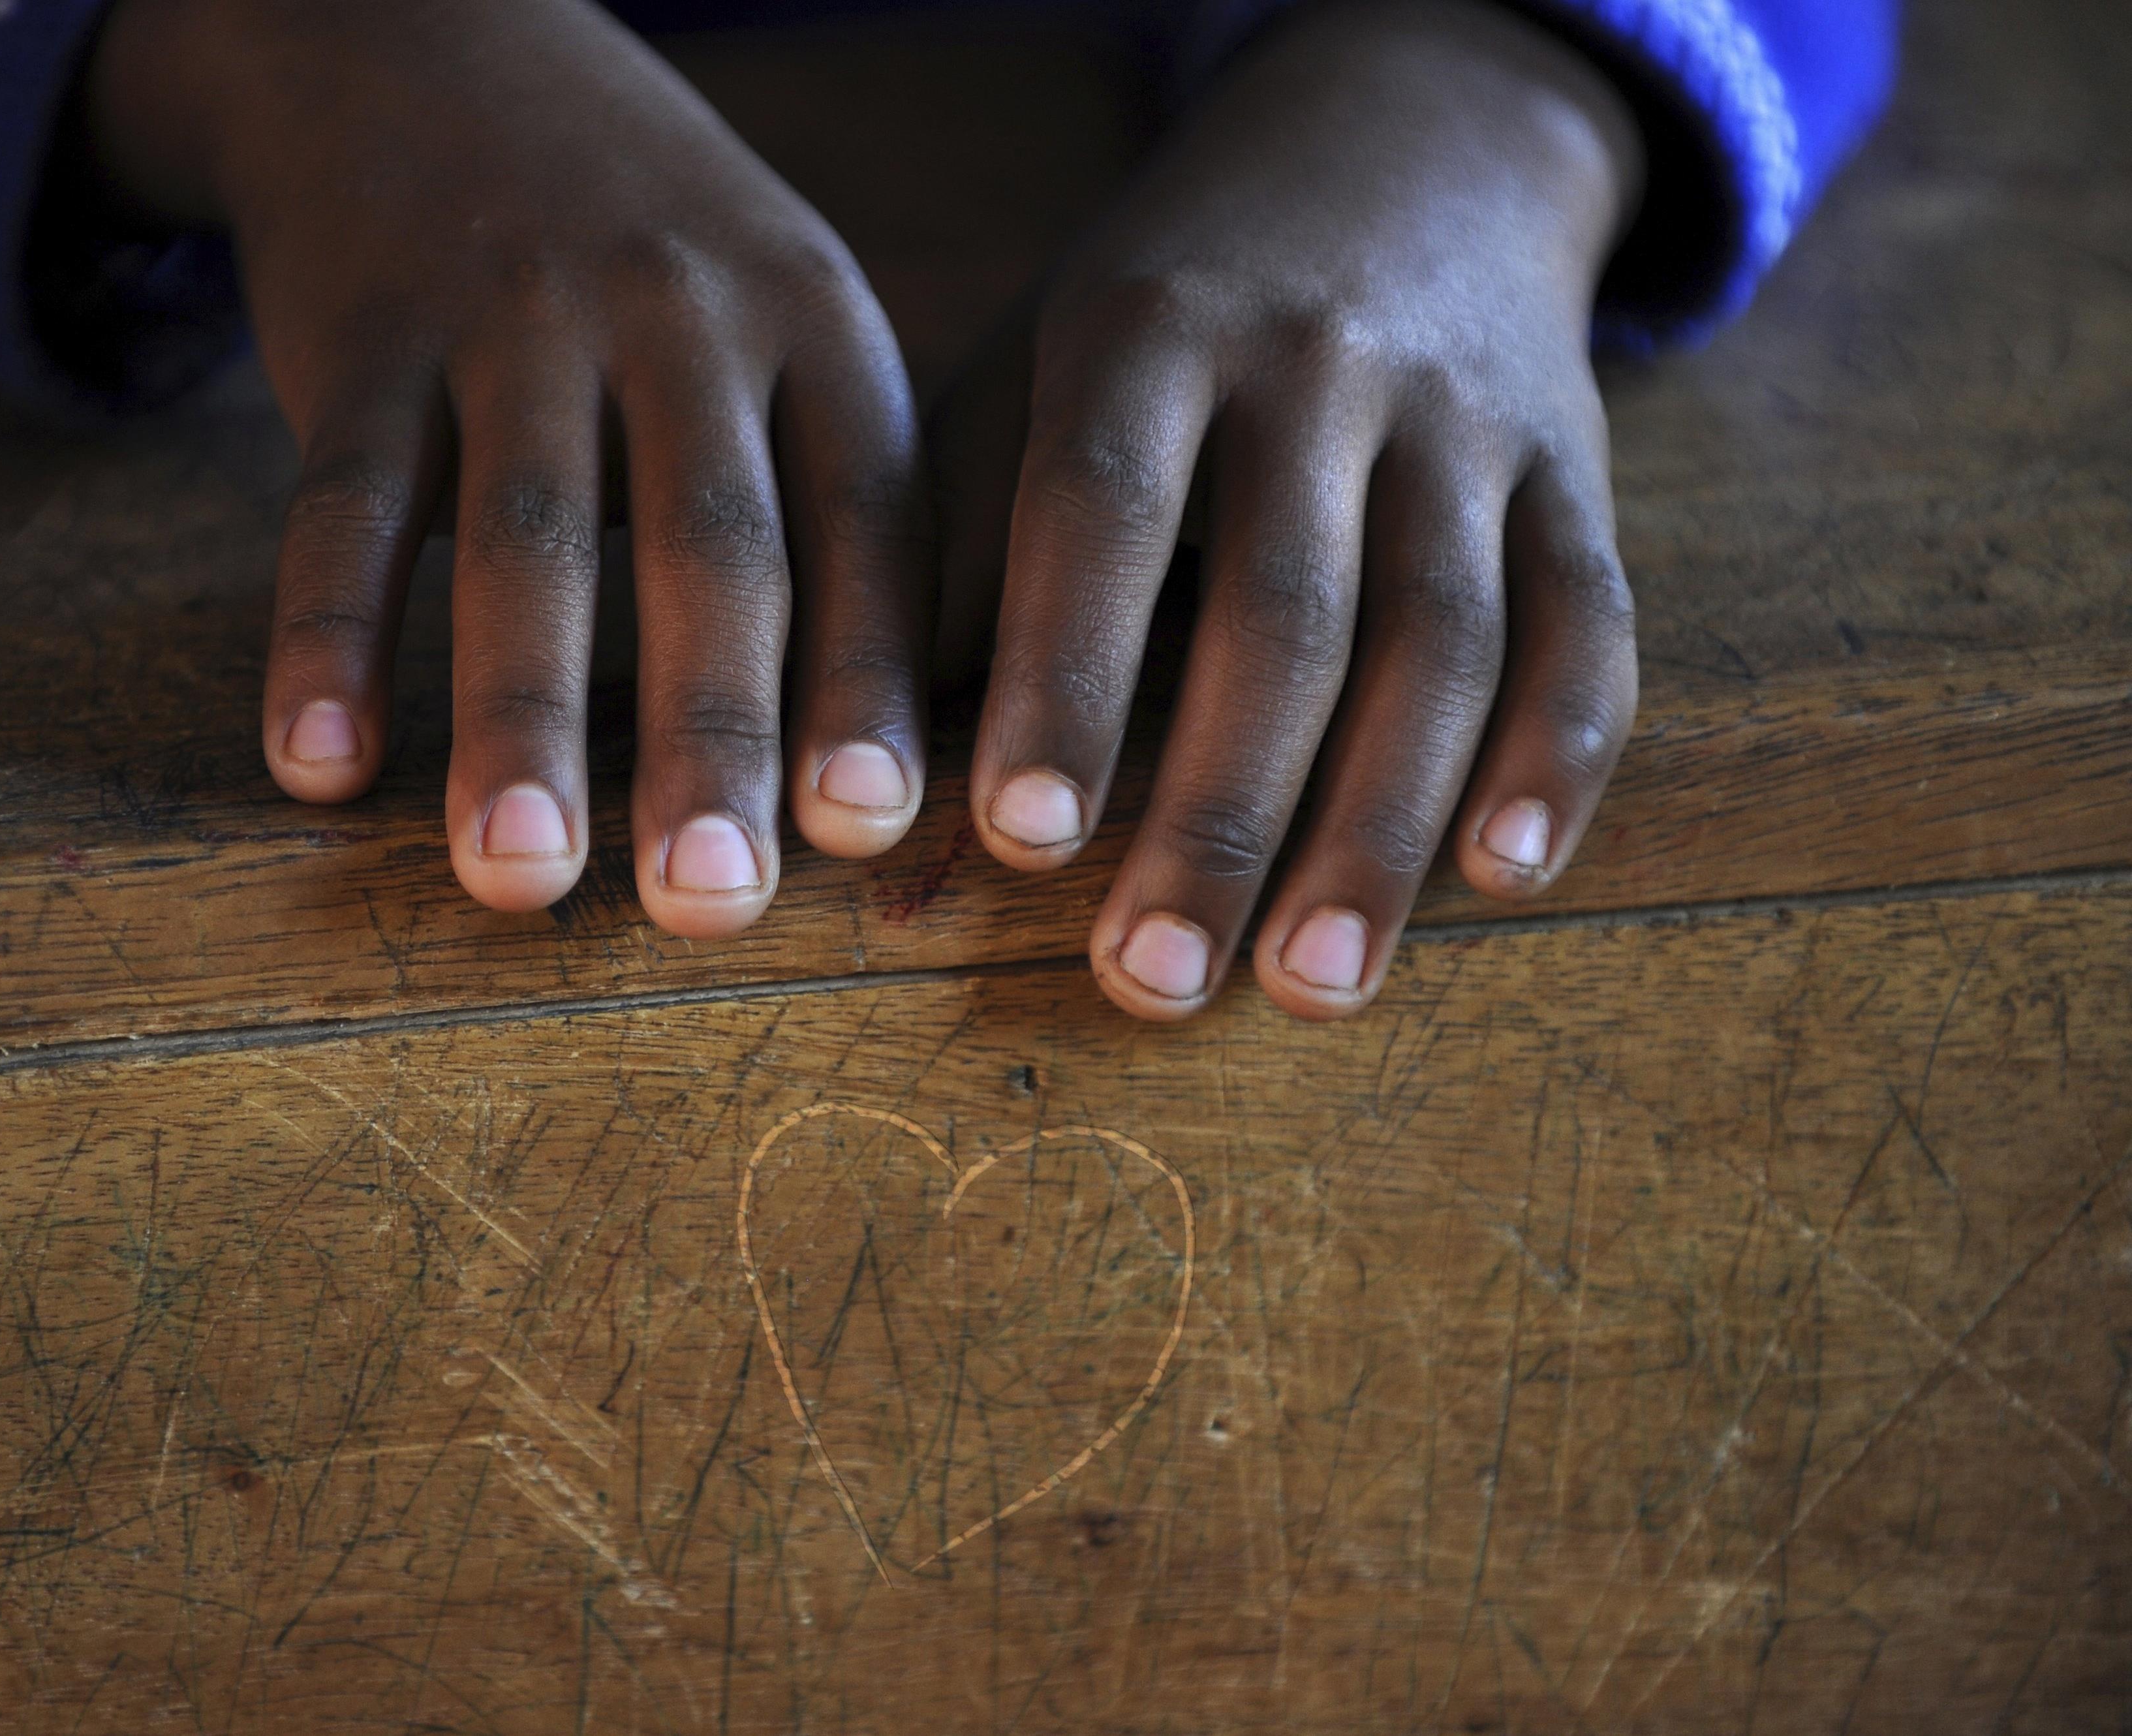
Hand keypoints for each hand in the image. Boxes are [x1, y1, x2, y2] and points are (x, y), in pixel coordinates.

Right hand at [84, 0, 930, 935]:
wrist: (426, 35)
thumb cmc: (647, 248)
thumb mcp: (780, 317)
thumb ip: (831, 500)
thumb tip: (893, 776)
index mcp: (817, 326)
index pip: (867, 523)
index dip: (868, 679)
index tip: (873, 831)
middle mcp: (680, 311)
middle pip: (709, 546)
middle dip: (711, 732)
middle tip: (709, 904)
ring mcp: (513, 312)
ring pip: (526, 538)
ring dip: (521, 717)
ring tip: (519, 881)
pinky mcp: (362, 328)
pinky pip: (341, 499)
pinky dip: (326, 635)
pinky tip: (316, 765)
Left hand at [932, 0, 1644, 1020]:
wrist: (1402, 137)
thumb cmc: (1156, 319)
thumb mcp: (1027, 383)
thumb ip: (945, 579)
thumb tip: (861, 817)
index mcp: (1146, 330)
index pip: (1103, 516)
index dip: (1067, 679)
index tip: (1023, 840)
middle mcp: (1318, 363)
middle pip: (1283, 612)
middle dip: (1216, 815)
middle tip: (1150, 981)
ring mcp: (1464, 417)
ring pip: (1440, 640)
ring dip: (1377, 830)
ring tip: (1309, 989)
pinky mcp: (1575, 466)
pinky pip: (1587, 619)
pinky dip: (1556, 752)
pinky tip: (1501, 874)